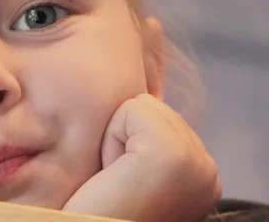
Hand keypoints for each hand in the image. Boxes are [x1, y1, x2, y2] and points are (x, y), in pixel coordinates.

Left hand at [63, 93, 220, 221]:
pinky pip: (131, 108)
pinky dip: (110, 138)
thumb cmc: (99, 208)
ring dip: (116, 138)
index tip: (125, 183)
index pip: (161, 117)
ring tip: (117, 178)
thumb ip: (147, 140)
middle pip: (152, 106)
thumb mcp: (133, 170)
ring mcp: (196, 162)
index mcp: (203, 175)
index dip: (129, 141)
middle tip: (118, 181)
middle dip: (125, 136)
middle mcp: (209, 170)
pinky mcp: (171, 154)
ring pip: (141, 104)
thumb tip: (140, 99)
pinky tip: (114, 174)